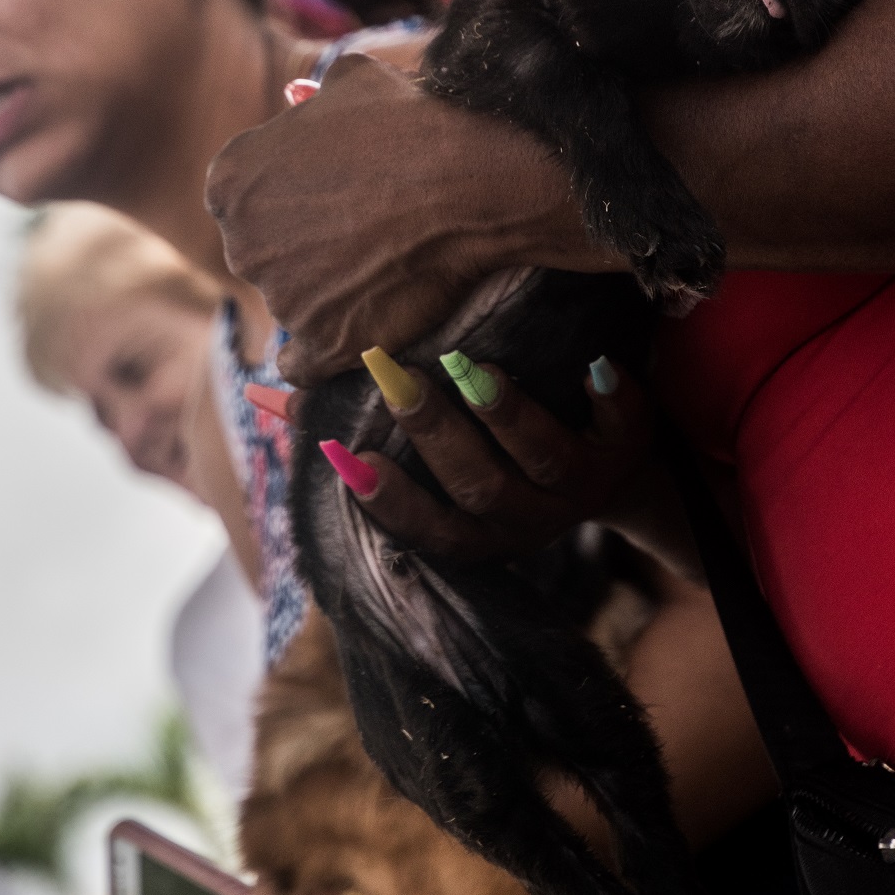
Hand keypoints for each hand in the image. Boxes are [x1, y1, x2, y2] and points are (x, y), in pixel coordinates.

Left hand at [206, 53, 596, 384]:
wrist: (469, 185)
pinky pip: (302, 366)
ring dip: (320, 295)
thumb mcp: (349, 81)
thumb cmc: (411, 125)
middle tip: (355, 234)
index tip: (320, 199)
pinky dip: (322, 354)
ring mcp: (278, 299)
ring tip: (377, 270)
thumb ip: (312, 100)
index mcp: (230, 179)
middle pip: (259, 252)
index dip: (281, 198)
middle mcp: (240, 243)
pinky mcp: (319, 345)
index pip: (239, 198)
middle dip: (296, 246)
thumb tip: (308, 101)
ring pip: (288, 303)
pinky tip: (351, 334)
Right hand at [338, 358, 655, 562]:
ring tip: (470, 366)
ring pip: (542, 460)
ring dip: (505, 415)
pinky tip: (593, 364)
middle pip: (479, 489)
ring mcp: (582, 485)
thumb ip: (353, 428)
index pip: (429, 530)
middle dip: (436, 436)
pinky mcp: (630, 446)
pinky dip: (612, 397)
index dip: (393, 503)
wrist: (617, 470)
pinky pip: (624, 426)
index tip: (355, 460)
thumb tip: (265, 397)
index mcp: (478, 529)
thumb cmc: (496, 455)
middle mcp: (529, 517)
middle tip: (398, 379)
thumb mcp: (431, 458)